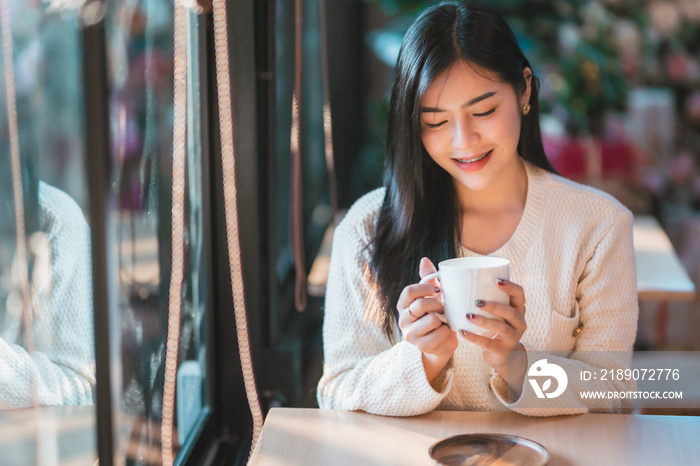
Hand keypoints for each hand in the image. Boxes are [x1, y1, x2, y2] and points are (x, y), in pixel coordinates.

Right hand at [397, 258, 457, 383]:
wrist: (441, 343)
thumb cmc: (437, 315)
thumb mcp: (432, 296)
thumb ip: (428, 279)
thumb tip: (424, 260)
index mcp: (403, 305)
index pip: (409, 291)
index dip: (426, 288)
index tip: (439, 289)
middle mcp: (402, 319)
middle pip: (420, 305)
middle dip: (438, 304)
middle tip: (444, 307)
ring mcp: (410, 334)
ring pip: (431, 319)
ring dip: (443, 319)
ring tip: (445, 320)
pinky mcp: (420, 346)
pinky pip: (438, 334)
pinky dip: (446, 331)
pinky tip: (446, 331)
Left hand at [459, 278, 526, 390]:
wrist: (502, 355)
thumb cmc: (493, 325)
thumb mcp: (495, 312)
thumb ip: (483, 297)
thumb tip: (450, 278)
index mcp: (518, 308)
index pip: (519, 294)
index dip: (510, 286)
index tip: (495, 280)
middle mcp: (519, 322)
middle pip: (510, 312)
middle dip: (494, 305)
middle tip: (476, 301)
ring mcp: (513, 337)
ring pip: (501, 327)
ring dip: (484, 320)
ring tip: (468, 316)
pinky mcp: (502, 350)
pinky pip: (488, 343)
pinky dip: (474, 337)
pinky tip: (462, 332)